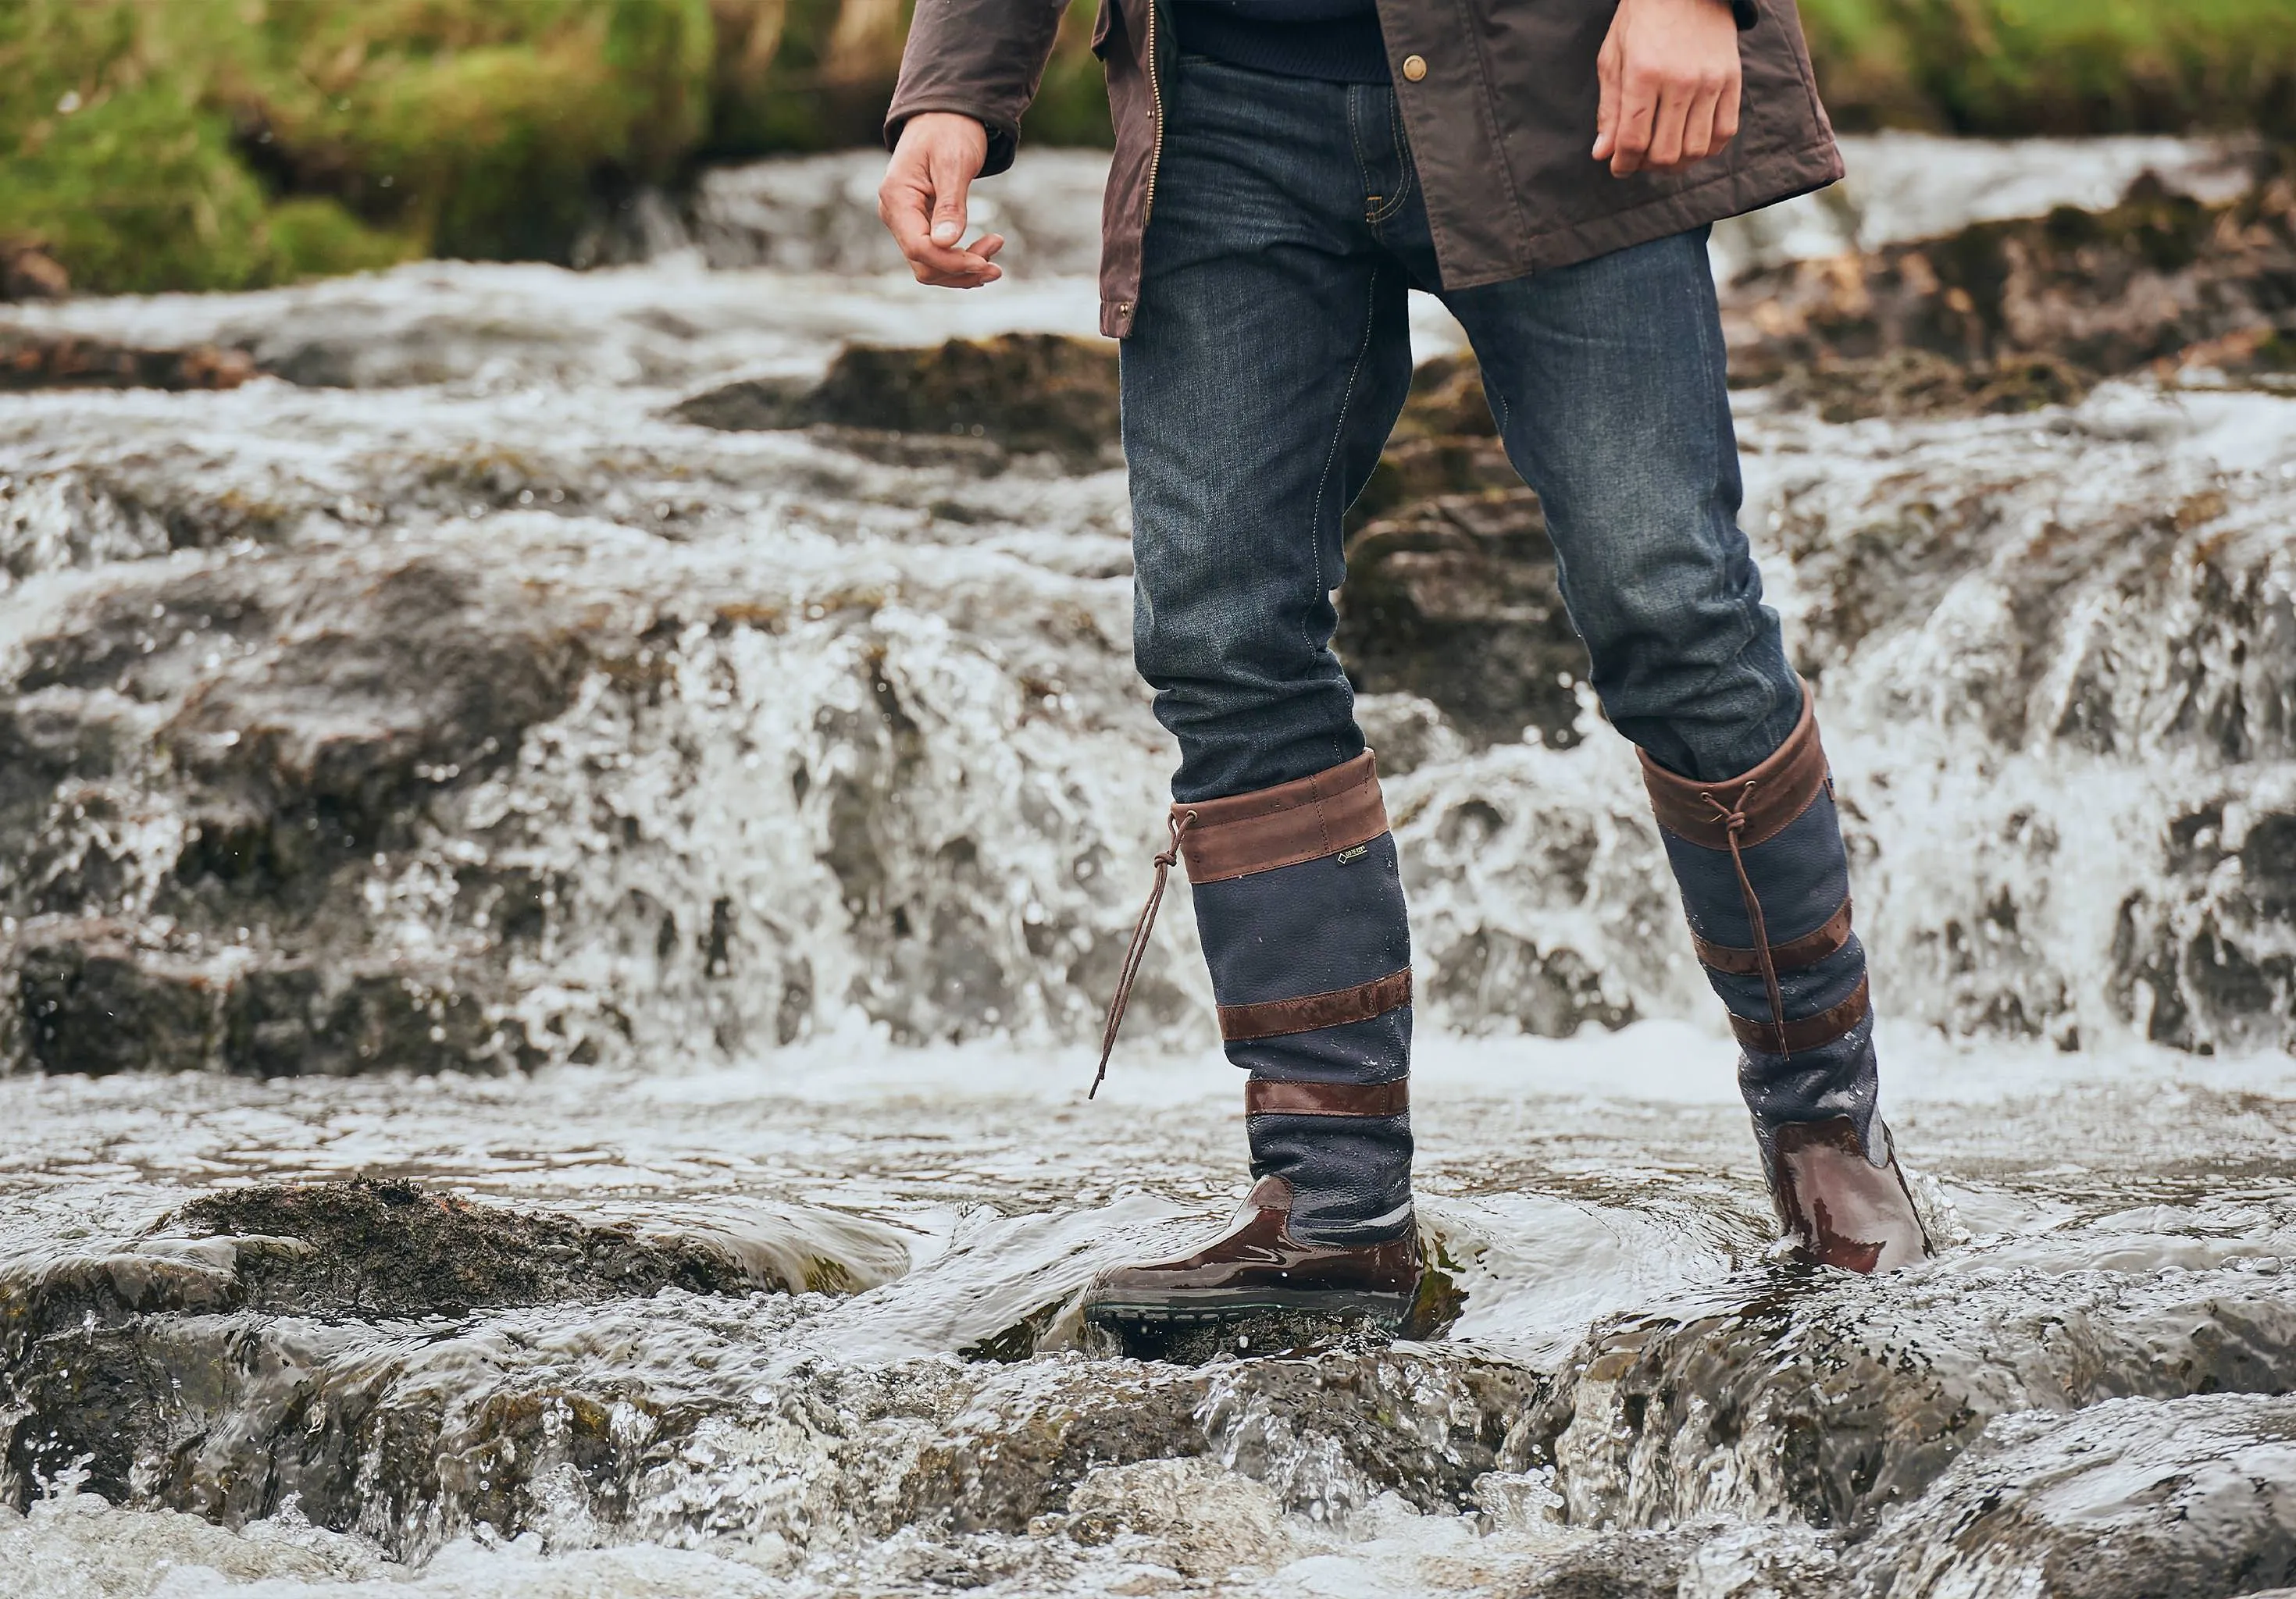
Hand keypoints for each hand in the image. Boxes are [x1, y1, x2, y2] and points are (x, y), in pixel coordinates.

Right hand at [879, 113, 1006, 287]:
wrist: (945, 115)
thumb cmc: (950, 131)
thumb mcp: (954, 163)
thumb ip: (950, 204)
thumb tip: (944, 243)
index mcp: (896, 198)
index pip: (919, 248)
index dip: (952, 262)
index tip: (985, 262)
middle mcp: (894, 214)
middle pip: (924, 265)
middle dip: (961, 270)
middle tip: (997, 266)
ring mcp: (905, 221)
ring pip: (930, 266)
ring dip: (963, 270)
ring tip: (995, 255)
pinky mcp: (919, 224)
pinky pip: (936, 255)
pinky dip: (960, 260)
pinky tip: (984, 254)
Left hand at [1592, 0, 1742, 177]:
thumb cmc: (1642, 20)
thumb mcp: (1613, 57)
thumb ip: (1609, 109)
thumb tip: (1603, 154)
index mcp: (1644, 74)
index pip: (1634, 140)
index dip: (1623, 164)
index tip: (1618, 167)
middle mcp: (1680, 80)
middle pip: (1665, 152)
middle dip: (1647, 166)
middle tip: (1639, 160)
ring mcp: (1710, 81)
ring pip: (1695, 149)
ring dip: (1677, 164)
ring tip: (1663, 156)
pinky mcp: (1732, 79)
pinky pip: (1725, 132)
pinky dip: (1708, 149)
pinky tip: (1690, 144)